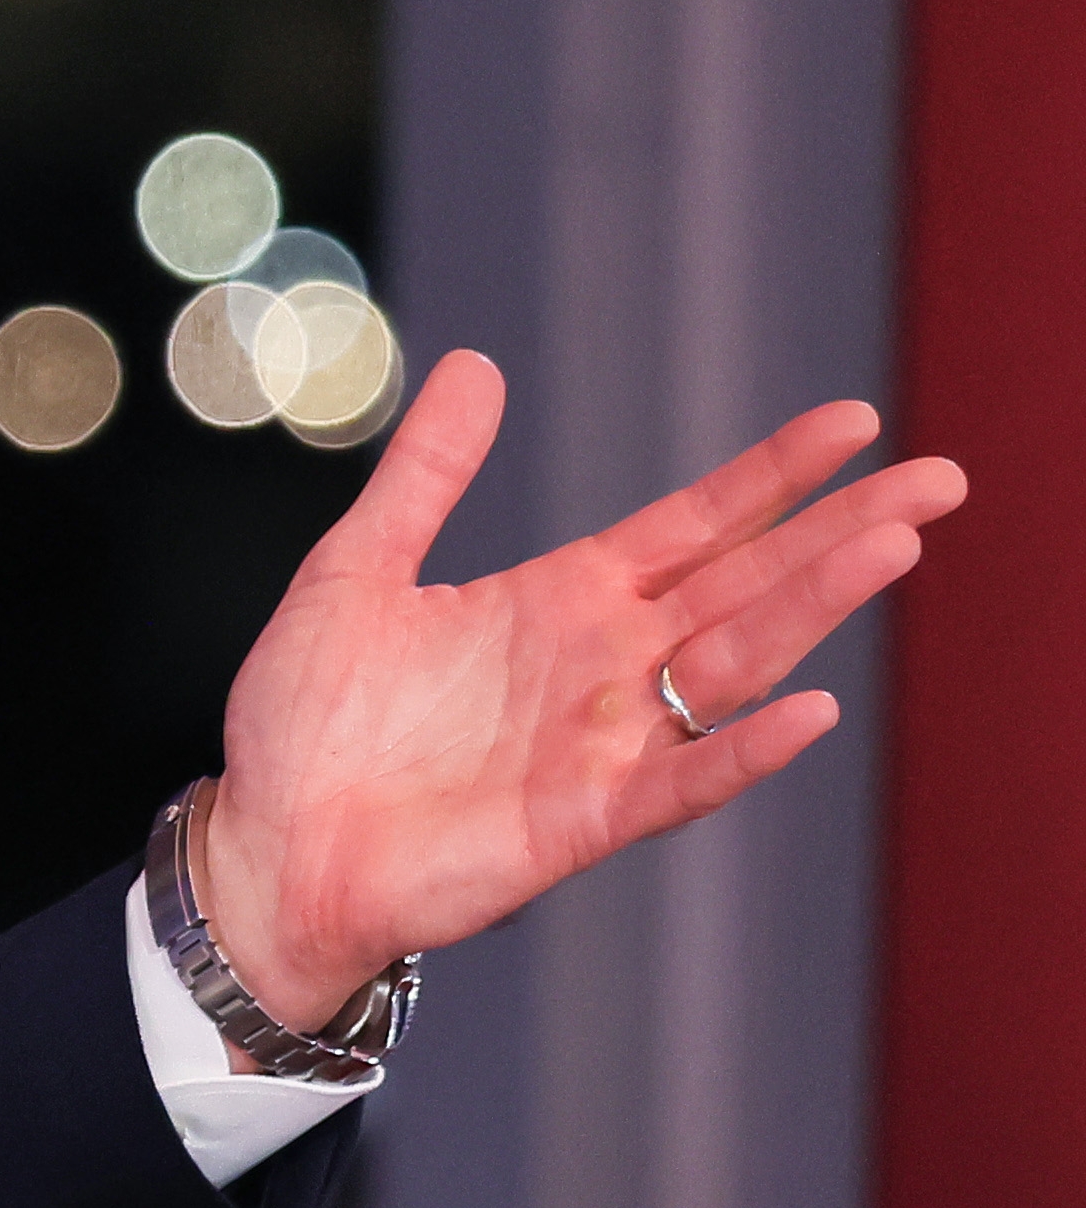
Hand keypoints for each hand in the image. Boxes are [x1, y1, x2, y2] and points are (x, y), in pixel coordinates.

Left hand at [202, 352, 964, 1034]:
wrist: (266, 844)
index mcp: (558, 599)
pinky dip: (743, 749)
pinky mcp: (581, 819)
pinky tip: (808, 711)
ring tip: (893, 546)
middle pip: (746, 583)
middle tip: (941, 479)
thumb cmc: (307, 722)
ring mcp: (602, 741)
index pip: (694, 524)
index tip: (853, 423)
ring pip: (736, 664)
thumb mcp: (356, 570)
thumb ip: (424, 476)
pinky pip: (682, 779)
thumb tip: (477, 364)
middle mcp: (601, 664)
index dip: (770, 475)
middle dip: (839, 529)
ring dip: (812, 608)